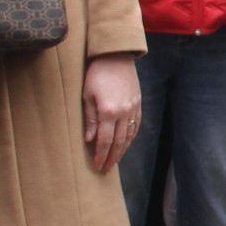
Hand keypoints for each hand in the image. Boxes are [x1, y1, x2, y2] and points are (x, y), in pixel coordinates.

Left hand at [81, 52, 142, 174]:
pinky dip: (131, 138)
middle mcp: (123, 113)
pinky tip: (126, 144)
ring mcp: (133, 108)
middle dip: (112, 158)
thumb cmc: (97, 74)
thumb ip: (90, 119)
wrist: (116, 56)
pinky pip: (136, 125)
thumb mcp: (87, 96)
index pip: (105, 141)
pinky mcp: (138, 103)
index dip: (101, 155)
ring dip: (122, 151)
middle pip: (119, 142)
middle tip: (106, 169)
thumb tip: (89, 139)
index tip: (97, 165)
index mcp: (108, 112)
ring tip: (115, 161)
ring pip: (129, 136)